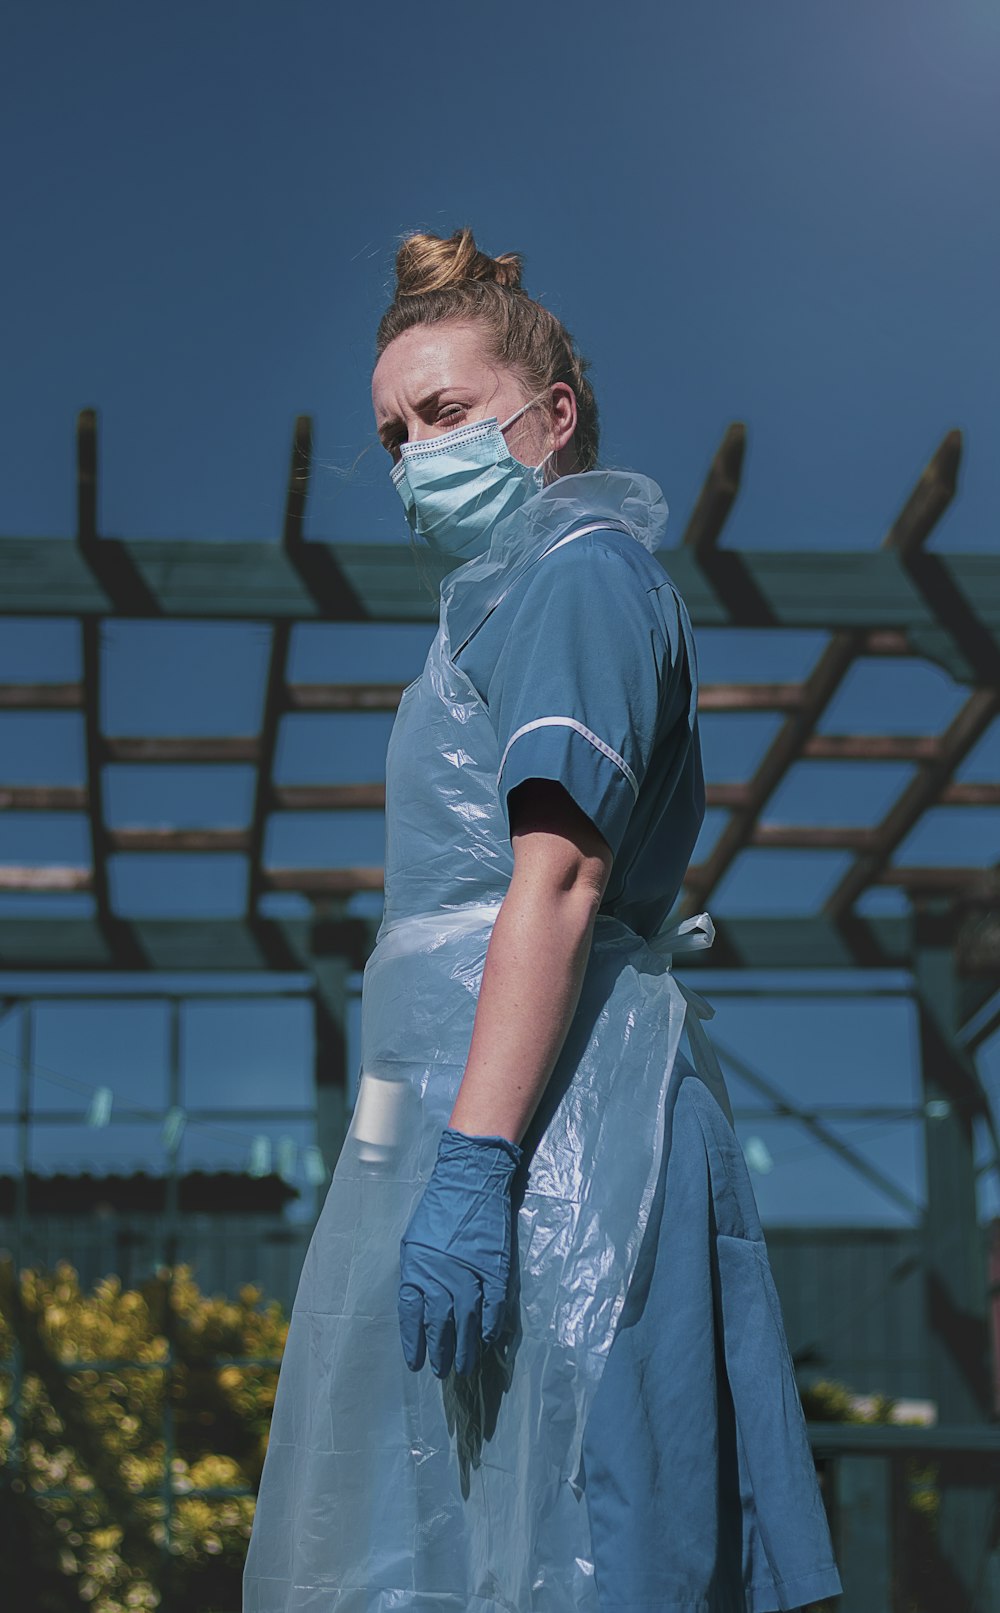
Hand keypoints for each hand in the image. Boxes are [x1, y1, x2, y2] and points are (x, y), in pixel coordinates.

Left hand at [398, 1126, 521, 1376]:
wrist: (470, 1181)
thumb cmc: (438, 1209)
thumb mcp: (414, 1242)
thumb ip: (415, 1274)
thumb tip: (419, 1305)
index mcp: (417, 1270)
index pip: (412, 1316)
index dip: (414, 1342)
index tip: (416, 1363)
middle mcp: (441, 1277)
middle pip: (440, 1325)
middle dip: (440, 1351)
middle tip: (442, 1371)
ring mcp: (470, 1274)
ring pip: (467, 1322)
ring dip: (466, 1348)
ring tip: (464, 1366)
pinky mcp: (494, 1269)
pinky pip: (493, 1306)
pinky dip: (491, 1325)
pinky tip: (487, 1340)